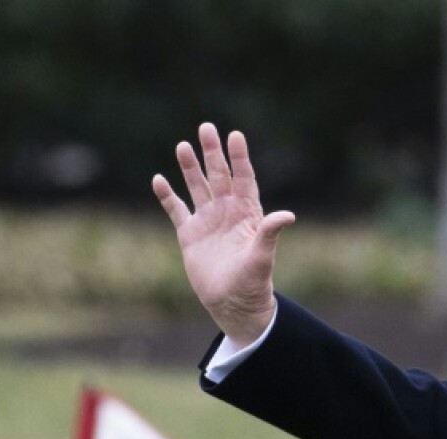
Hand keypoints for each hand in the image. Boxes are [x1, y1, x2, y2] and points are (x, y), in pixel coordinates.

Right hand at [152, 123, 295, 344]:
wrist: (232, 303)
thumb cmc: (253, 282)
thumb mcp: (262, 256)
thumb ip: (270, 233)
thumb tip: (288, 215)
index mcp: (247, 214)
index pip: (244, 179)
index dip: (239, 158)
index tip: (235, 135)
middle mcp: (227, 212)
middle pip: (219, 176)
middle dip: (212, 153)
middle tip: (206, 127)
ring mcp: (207, 221)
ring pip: (197, 187)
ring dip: (190, 167)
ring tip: (183, 146)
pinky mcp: (190, 235)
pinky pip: (176, 210)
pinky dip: (167, 196)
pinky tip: (158, 179)